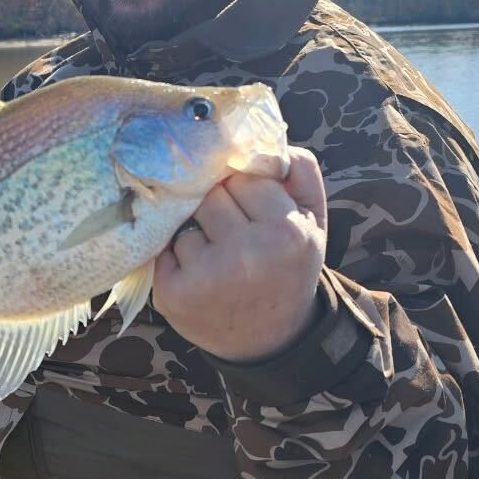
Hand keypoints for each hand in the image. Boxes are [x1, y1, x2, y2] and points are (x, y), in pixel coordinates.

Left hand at [153, 145, 326, 362]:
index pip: (245, 176)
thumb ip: (300, 171)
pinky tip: (196, 271)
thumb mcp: (313, 220)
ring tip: (217, 254)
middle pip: (212, 192)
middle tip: (233, 231)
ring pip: (186, 216)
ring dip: (196, 229)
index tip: (252, 210)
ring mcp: (208, 275)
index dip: (245, 190)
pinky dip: (175, 253)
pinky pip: (165, 244)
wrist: (272, 340)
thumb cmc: (289, 266)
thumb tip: (264, 137)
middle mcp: (249, 254)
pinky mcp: (174, 293)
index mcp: (288, 232)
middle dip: (218, 204)